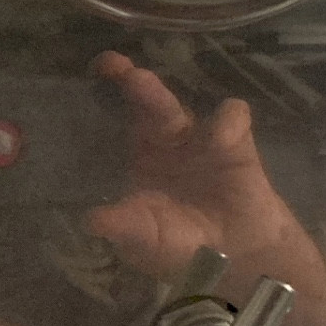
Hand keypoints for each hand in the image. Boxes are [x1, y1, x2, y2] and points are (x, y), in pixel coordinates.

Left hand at [86, 51, 325, 325]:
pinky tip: (222, 135)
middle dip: (127, 82)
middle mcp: (166, 142)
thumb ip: (125, 228)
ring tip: (140, 85)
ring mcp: (201, 141)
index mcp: (139, 159)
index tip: (84, 85)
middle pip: (143, 104)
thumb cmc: (186, 248)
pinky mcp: (237, 146)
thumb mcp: (148, 242)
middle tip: (111, 66)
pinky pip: (232, 120)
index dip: (101, 102)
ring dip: (158, 95)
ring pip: (180, 106)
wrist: (241, 260)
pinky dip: (227, 122)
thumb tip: (93, 221)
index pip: (116, 123)